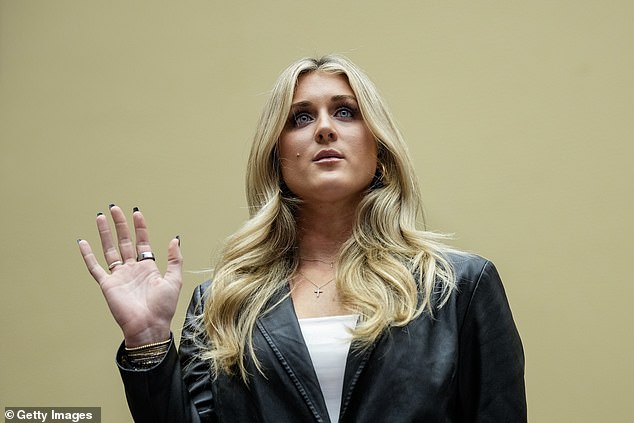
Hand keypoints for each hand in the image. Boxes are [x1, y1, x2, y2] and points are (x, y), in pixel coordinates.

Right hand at [78, 205, 182, 347]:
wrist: (149, 326)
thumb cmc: (163, 308)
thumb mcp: (174, 280)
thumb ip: (175, 259)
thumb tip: (175, 239)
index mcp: (148, 268)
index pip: (142, 242)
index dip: (139, 227)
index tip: (136, 213)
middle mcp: (132, 269)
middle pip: (124, 242)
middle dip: (120, 225)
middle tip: (115, 208)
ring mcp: (119, 276)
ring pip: (109, 250)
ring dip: (105, 234)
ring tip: (100, 217)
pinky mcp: (107, 285)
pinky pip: (95, 267)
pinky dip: (88, 255)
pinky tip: (83, 242)